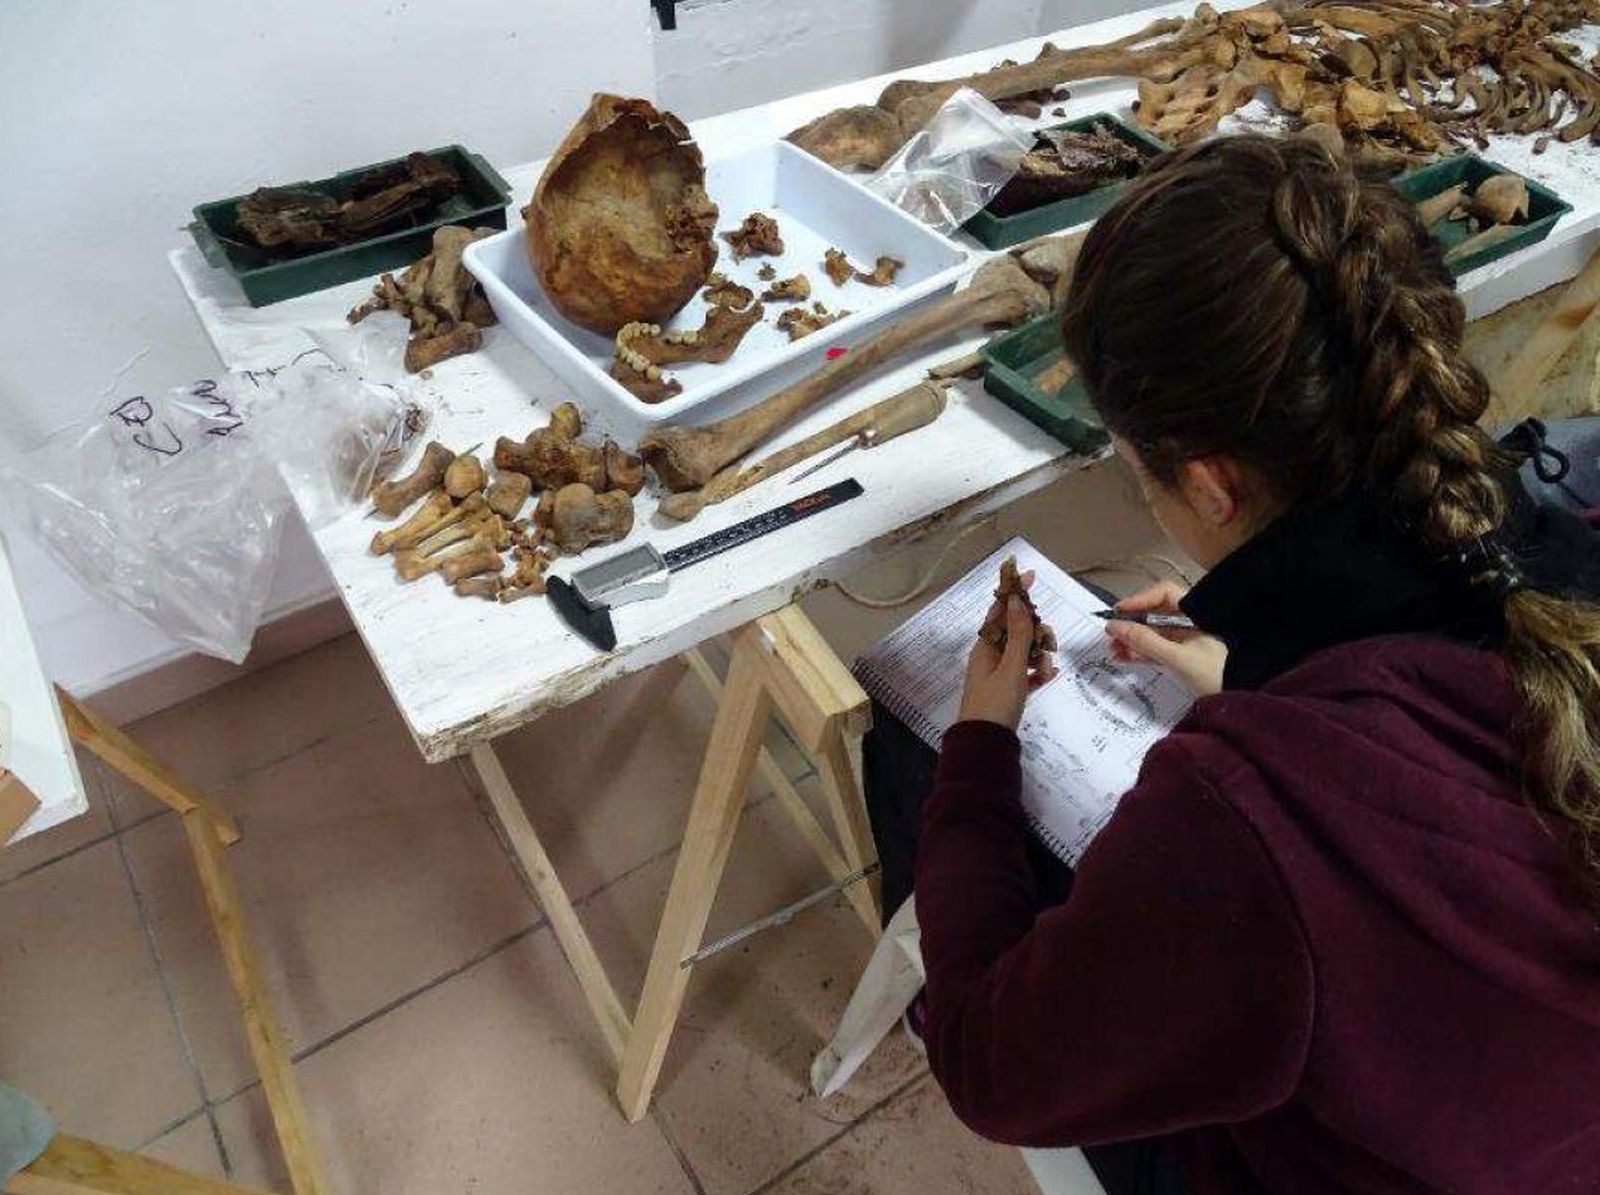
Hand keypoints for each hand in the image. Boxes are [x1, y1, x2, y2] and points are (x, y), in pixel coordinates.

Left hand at [958, 572, 1058, 731]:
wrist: (985, 744)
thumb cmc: (996, 703)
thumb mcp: (1011, 667)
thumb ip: (1018, 634)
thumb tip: (1016, 599)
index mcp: (985, 647)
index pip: (1000, 611)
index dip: (1015, 593)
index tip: (1030, 575)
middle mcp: (989, 656)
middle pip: (1015, 631)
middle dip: (1035, 632)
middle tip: (1048, 641)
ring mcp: (997, 673)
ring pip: (1023, 652)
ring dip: (1039, 656)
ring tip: (1047, 669)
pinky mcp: (1006, 690)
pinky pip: (1025, 673)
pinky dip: (1036, 673)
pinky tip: (1048, 677)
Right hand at [1104, 581, 1226, 696]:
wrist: (1237, 703)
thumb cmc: (1217, 675)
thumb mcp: (1178, 657)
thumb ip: (1146, 641)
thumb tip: (1115, 627)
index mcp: (1197, 614)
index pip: (1165, 594)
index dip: (1141, 599)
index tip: (1120, 611)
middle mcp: (1191, 623)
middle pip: (1156, 614)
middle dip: (1132, 623)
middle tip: (1112, 633)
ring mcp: (1186, 641)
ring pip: (1154, 633)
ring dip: (1132, 640)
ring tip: (1114, 649)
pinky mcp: (1182, 658)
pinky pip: (1157, 649)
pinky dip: (1140, 653)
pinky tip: (1124, 657)